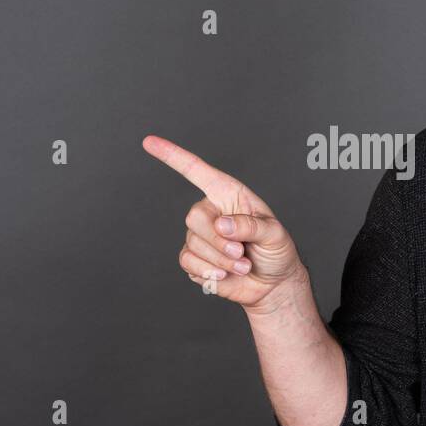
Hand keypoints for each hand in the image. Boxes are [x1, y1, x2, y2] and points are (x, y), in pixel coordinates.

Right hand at [144, 135, 306, 310]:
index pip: (197, 171)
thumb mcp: (274, 233)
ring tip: (243, 265)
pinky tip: (225, 275)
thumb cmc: (276, 251)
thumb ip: (250, 226)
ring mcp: (200, 236)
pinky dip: (209, 272)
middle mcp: (211, 212)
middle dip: (219, 241)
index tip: (149, 141)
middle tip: (242, 253)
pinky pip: (188, 262)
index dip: (173, 156)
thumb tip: (222, 225)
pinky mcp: (194, 259)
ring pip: (194, 244)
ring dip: (222, 260)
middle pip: (194, 217)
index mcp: (229, 194)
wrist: (272, 283)